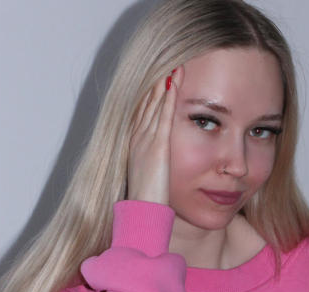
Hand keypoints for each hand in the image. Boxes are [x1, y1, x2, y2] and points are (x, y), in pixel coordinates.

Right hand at [127, 67, 181, 204]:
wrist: (142, 211)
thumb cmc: (147, 200)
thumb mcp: (149, 177)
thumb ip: (154, 164)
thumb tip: (159, 162)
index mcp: (135, 145)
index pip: (143, 113)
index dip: (150, 94)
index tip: (159, 77)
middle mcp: (138, 139)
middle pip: (147, 104)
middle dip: (156, 83)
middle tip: (167, 62)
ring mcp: (146, 141)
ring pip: (154, 105)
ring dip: (163, 84)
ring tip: (173, 65)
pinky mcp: (157, 146)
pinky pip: (163, 116)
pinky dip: (168, 98)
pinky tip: (173, 82)